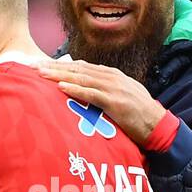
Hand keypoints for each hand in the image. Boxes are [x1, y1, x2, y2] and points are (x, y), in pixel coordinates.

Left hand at [35, 59, 166, 146]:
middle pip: (77, 69)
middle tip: (32, 66)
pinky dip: (76, 89)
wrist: (158, 126)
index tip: (41, 65)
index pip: (81, 67)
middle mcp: (111, 77)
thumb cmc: (139, 115)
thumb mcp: (121, 97)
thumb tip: (85, 91)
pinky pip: (92, 94)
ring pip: (81, 78)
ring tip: (41, 74)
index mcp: (111, 75)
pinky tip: (61, 87)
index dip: (60, 65)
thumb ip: (104, 91)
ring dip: (59, 75)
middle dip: (54, 67)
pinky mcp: (115, 102)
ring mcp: (114, 88)